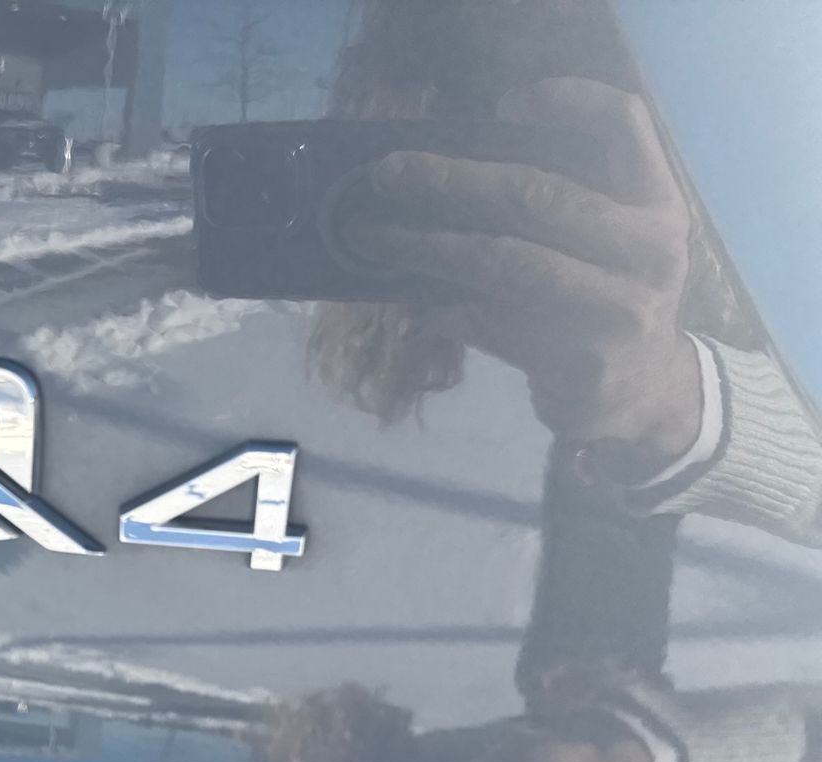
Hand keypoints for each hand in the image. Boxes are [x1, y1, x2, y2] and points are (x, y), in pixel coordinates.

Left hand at [346, 77, 701, 478]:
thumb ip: (561, 203)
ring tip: (370, 238)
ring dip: (426, 247)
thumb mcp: (610, 241)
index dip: (568, 102)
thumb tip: (446, 170)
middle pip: (537, 195)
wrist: (641, 393)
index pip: (625, 126)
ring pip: (504, 261)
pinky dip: (447, 314)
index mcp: (657, 204)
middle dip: (449, 179)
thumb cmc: (605, 297)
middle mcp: (648, 250)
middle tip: (386, 173)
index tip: (503, 102)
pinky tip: (419, 313)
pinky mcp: (581, 361)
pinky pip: (493, 324)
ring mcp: (618, 309)